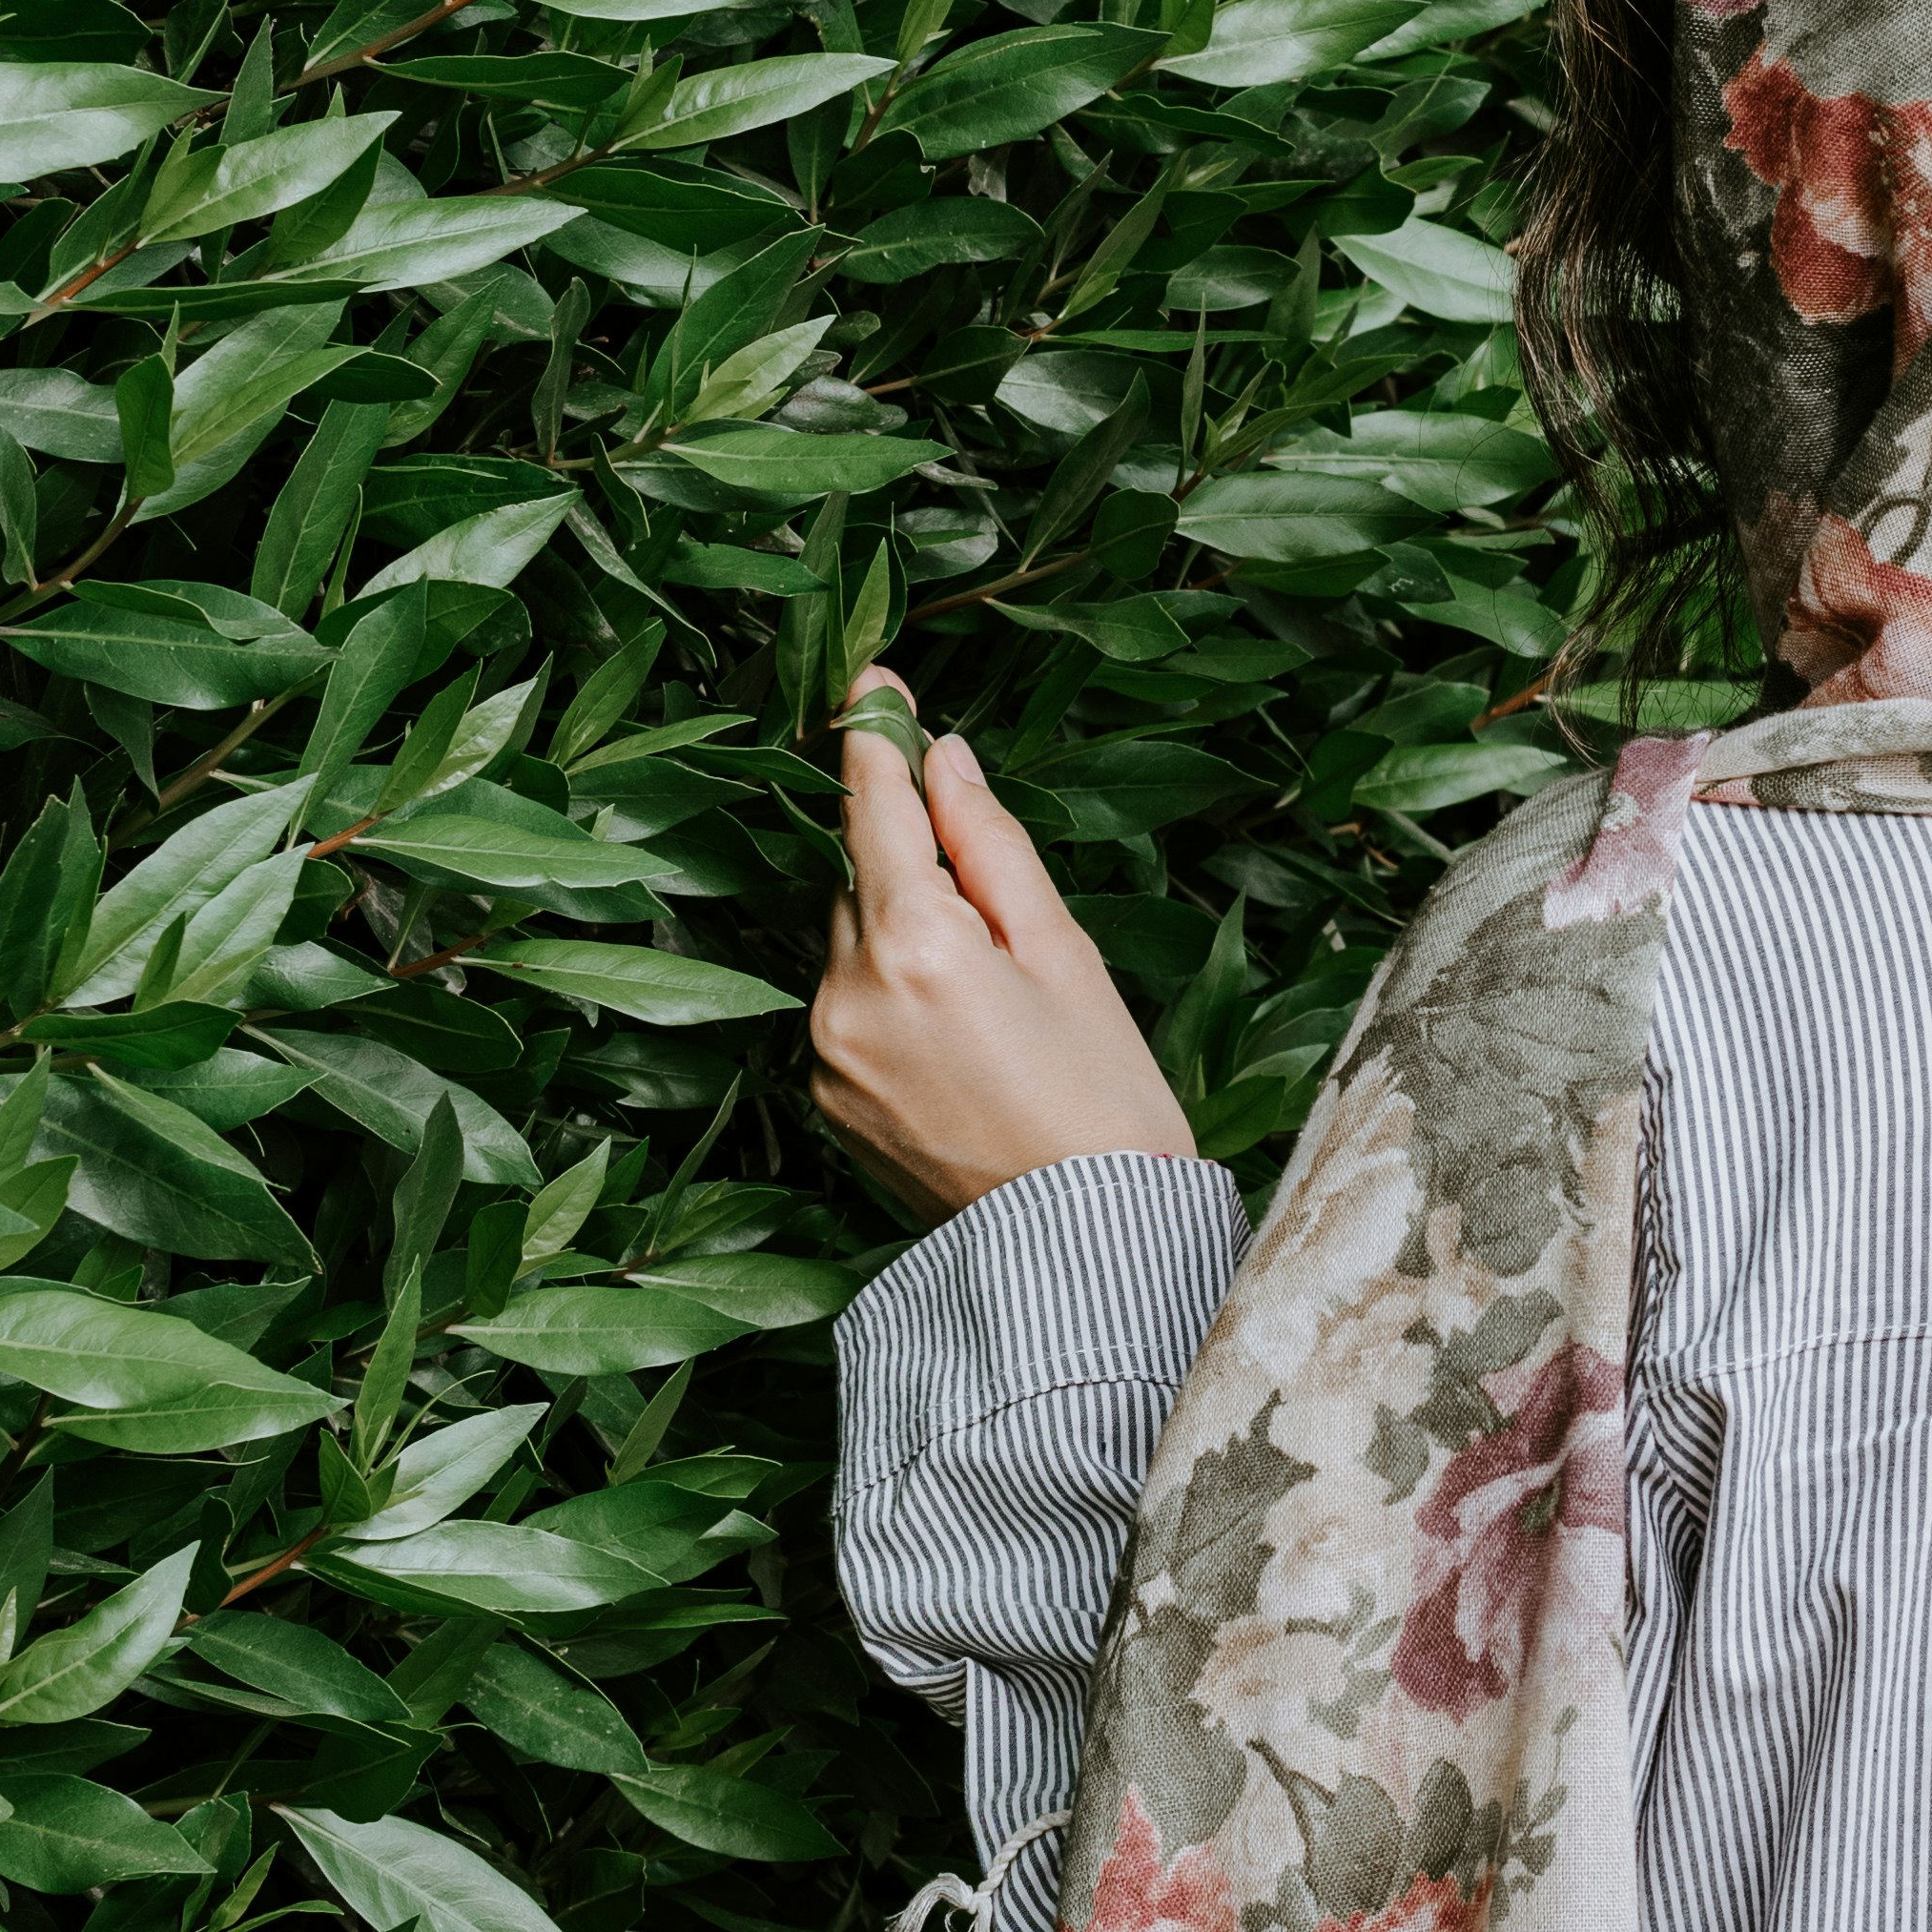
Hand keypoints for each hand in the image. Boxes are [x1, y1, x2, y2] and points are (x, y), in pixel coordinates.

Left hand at [810, 671, 1197, 1217]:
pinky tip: (960, 1040)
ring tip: (992, 998)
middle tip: (996, 905)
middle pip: (860, 877)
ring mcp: (826, 1052)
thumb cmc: (1106, 1101)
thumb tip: (945, 759)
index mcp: (916, 943)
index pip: (873, 808)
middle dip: (912, 862)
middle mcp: (848, 993)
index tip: (872, 680)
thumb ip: (991, 846)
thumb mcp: (1065, 954)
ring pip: (850, 943)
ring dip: (901, 933)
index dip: (875, 738)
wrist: (1087, 1251)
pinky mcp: (826, 1099)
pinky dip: (889, 995)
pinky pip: (846, 1009)